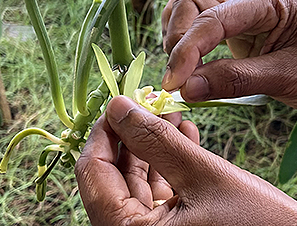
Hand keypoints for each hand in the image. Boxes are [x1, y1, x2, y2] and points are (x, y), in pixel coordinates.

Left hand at [75, 96, 296, 224]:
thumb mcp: (203, 177)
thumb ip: (156, 141)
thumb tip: (119, 107)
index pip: (93, 172)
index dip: (103, 132)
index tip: (119, 103)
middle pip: (114, 177)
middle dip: (133, 136)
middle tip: (149, 104)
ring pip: (138, 182)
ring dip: (153, 146)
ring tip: (171, 115)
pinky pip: (161, 192)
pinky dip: (170, 164)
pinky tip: (183, 136)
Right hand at [162, 0, 296, 115]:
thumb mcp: (286, 77)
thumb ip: (235, 80)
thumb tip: (188, 88)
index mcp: (268, 2)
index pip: (212, 19)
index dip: (187, 50)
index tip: (174, 82)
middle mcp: (248, 1)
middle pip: (192, 1)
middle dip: (177, 39)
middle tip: (176, 77)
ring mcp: (239, 13)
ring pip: (190, 7)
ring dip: (176, 35)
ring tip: (180, 68)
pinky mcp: (234, 30)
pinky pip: (198, 23)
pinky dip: (185, 41)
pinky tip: (188, 62)